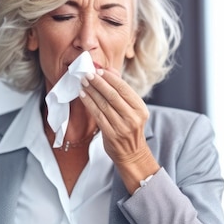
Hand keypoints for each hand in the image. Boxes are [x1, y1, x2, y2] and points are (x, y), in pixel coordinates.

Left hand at [79, 68, 159, 192]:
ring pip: (103, 105)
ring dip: (91, 91)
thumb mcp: (131, 109)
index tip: (99, 71)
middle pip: (113, 95)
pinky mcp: (111, 134)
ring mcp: (122, 126)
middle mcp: (133, 117)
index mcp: (141, 109)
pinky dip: (89, 103)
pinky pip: (97, 115)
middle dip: (98, 83)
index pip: (124, 89)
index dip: (110, 78)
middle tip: (88, 74)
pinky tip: (83, 96)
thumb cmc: (129, 128)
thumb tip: (110, 70)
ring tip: (83, 82)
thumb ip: (121, 90)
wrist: (131, 153)